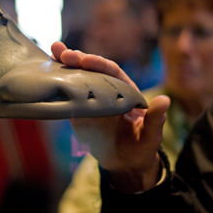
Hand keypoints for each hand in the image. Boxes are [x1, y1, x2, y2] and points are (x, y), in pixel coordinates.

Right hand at [51, 42, 169, 192]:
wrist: (125, 163)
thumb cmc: (141, 148)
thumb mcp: (151, 136)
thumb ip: (156, 119)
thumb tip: (165, 100)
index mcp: (125, 91)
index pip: (112, 72)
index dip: (99, 64)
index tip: (85, 60)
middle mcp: (107, 90)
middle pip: (92, 69)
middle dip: (78, 59)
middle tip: (63, 53)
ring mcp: (92, 98)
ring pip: (78, 76)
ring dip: (66, 63)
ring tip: (53, 50)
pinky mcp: (79, 110)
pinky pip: (68, 93)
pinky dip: (59, 81)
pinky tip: (48, 69)